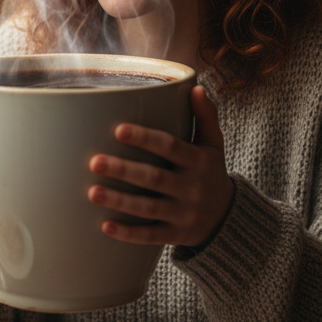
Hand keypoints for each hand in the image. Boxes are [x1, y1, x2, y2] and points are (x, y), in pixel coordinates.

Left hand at [86, 85, 233, 247]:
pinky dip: (128, 233)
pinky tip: (104, 226)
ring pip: (149, 208)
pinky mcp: (176, 235)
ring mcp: (184, 214)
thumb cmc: (211, 172)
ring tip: (92, 192)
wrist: (228, 218)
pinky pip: (151, 235)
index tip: (119, 130)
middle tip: (95, 162)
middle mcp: (192, 188)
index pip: (171, 147)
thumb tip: (197, 86)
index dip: (146, 138)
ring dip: (120, 201)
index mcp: (199, 161)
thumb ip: (206, 116)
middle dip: (124, 170)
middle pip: (155, 178)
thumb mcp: (214, 144)